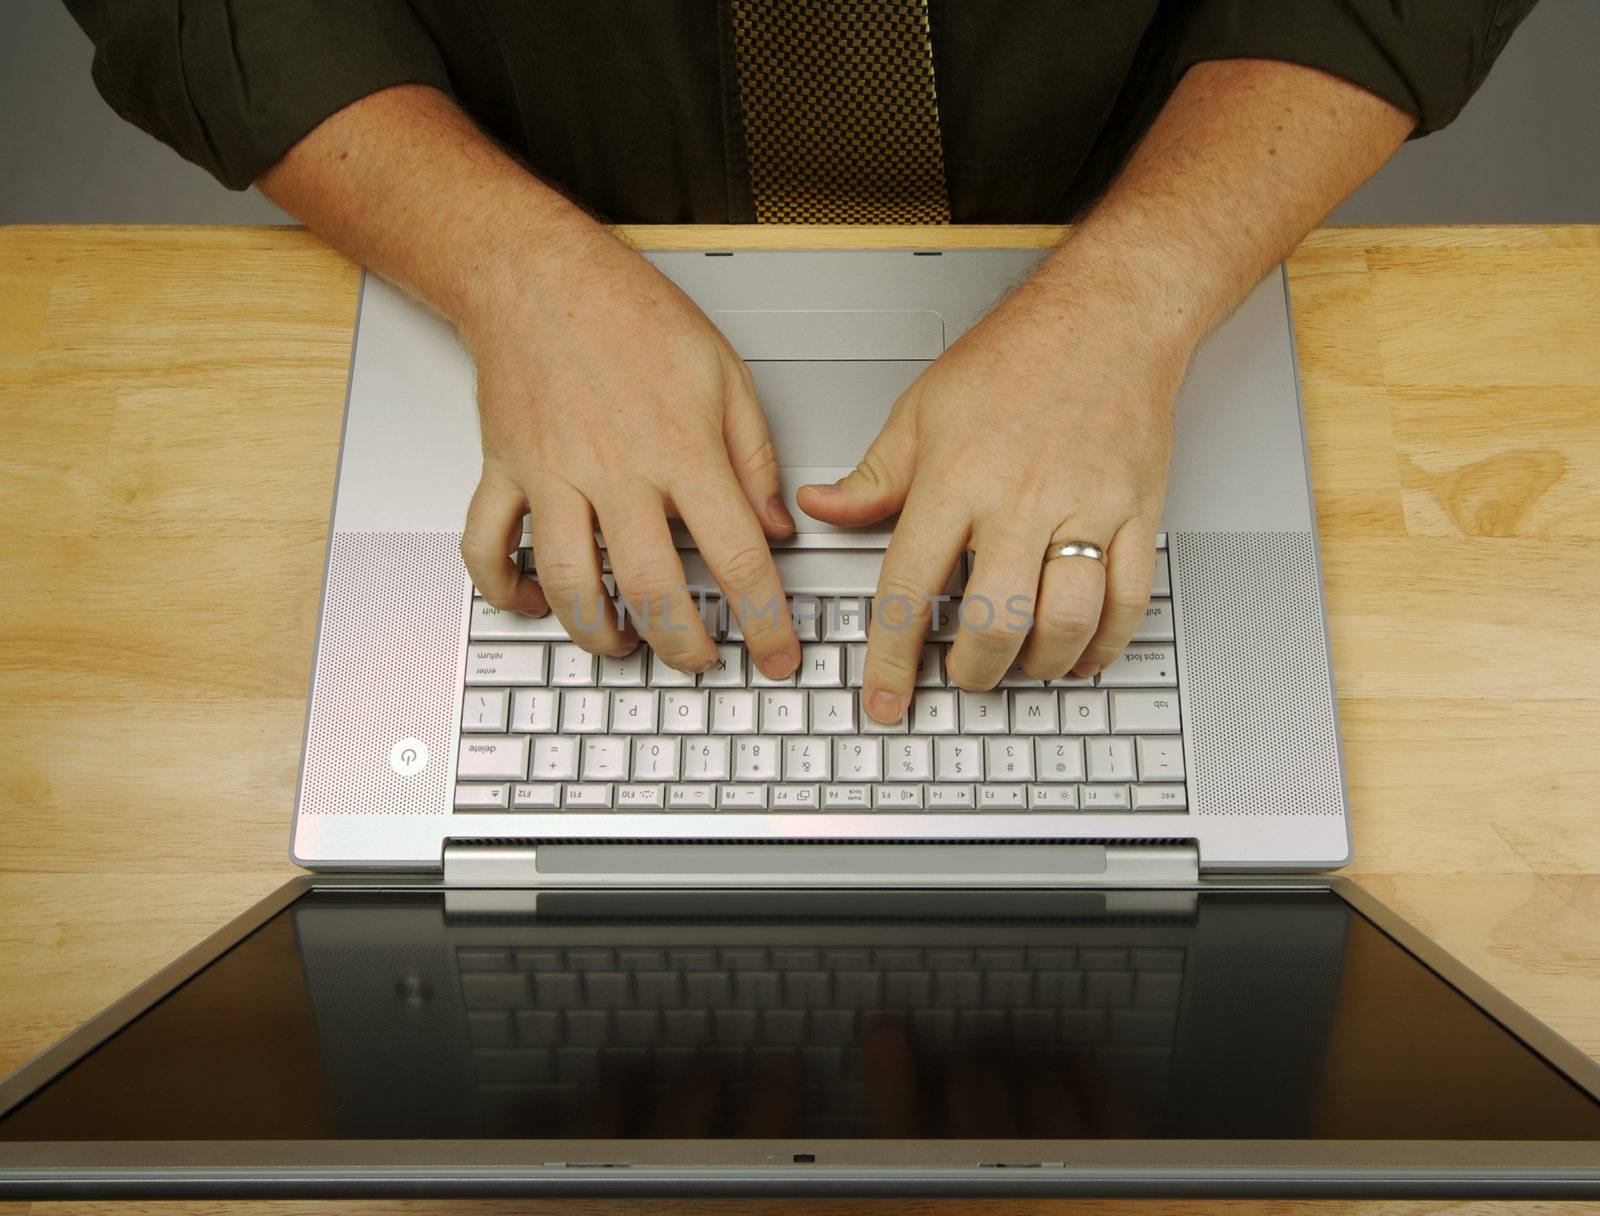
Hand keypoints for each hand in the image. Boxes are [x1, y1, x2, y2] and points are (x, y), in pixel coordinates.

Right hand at [459, 227, 800, 676]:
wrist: (536, 273)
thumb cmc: (629, 314)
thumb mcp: (724, 374)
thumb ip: (755, 458)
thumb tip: (775, 527)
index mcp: (681, 449)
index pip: (737, 557)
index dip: (766, 620)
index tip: (777, 655)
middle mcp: (615, 471)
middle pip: (653, 589)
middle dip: (684, 646)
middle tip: (702, 663)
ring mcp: (552, 475)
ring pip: (571, 584)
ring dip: (599, 633)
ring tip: (626, 645)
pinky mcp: (504, 471)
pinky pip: (489, 547)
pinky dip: (506, 589)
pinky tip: (536, 604)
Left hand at [798, 269, 1184, 720]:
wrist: (1108, 316)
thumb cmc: (1016, 358)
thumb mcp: (921, 411)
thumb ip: (874, 476)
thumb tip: (821, 507)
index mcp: (957, 478)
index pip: (909, 588)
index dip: (892, 657)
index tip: (886, 699)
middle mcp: (1021, 499)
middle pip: (995, 619)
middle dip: (973, 671)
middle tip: (963, 677)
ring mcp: (1086, 509)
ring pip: (1066, 620)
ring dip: (1039, 664)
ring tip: (1021, 667)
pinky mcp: (1138, 512)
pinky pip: (1130, 600)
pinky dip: (1107, 642)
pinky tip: (1084, 652)